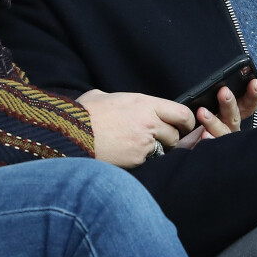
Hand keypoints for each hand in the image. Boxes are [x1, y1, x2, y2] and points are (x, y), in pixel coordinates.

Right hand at [77, 89, 194, 168]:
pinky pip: (148, 161)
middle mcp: (148, 122)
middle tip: (160, 139)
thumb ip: (118, 98)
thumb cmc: (83, 114)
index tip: (184, 125)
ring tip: (138, 146)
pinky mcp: (136, 160)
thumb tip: (116, 101)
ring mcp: (144, 143)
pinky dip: (141, 159)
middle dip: (170, 138)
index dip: (186, 121)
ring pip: (164, 150)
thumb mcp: (101, 95)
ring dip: (156, 150)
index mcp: (143, 103)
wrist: (70, 133)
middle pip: (175, 134)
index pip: (181, 113)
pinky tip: (126, 155)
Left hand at [177, 79, 256, 147]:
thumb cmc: (196, 118)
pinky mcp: (210, 152)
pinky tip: (204, 136)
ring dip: (214, 123)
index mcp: (232, 114)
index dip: (253, 95)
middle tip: (223, 92)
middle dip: (229, 104)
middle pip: (234, 117)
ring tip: (202, 113)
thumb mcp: (204, 102)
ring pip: (223, 133)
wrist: (179, 145)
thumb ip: (211, 94)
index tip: (253, 83)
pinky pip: (211, 148)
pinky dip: (208, 141)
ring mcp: (221, 142)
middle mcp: (230, 128)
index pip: (248, 105)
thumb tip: (213, 79)